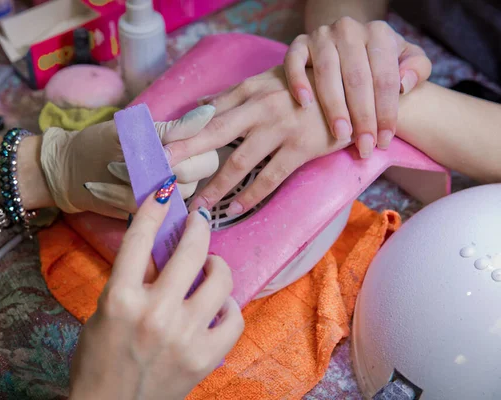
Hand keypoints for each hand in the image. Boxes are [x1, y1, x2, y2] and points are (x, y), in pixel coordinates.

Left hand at [40, 105, 219, 218]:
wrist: (68, 171)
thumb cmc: (99, 144)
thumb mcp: (131, 131)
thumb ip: (170, 130)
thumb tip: (208, 113)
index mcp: (181, 144)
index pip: (208, 148)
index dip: (188, 150)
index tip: (161, 150)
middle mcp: (181, 170)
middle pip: (200, 174)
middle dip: (167, 170)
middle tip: (135, 162)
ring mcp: (166, 194)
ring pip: (178, 195)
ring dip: (142, 184)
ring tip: (114, 171)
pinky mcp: (150, 214)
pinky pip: (151, 210)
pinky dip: (124, 198)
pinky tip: (105, 188)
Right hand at [69, 193, 243, 399]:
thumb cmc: (99, 360)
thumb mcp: (103, 312)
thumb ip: (132, 280)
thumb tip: (160, 247)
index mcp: (119, 299)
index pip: (139, 239)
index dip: (154, 208)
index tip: (166, 190)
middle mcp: (154, 313)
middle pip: (189, 251)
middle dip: (199, 227)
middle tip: (201, 221)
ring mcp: (184, 336)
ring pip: (219, 280)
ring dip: (218, 265)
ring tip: (213, 266)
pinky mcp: (205, 357)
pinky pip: (234, 317)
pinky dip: (228, 307)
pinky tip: (218, 305)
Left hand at [166, 66, 350, 215]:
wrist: (353, 90)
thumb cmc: (305, 86)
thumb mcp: (268, 80)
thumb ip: (234, 95)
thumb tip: (199, 105)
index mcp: (250, 89)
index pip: (208, 112)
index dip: (183, 130)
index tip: (159, 146)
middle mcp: (260, 107)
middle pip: (214, 132)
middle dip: (185, 152)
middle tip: (162, 170)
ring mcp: (280, 128)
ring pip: (239, 162)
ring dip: (216, 186)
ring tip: (198, 206)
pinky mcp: (301, 147)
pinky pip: (270, 177)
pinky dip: (251, 195)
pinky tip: (235, 208)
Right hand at [284, 17, 430, 155]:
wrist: (346, 39)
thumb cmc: (378, 59)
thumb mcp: (405, 57)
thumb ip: (417, 69)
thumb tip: (404, 86)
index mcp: (379, 33)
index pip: (385, 77)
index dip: (386, 112)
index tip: (384, 141)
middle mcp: (349, 30)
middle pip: (357, 78)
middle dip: (362, 116)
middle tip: (363, 146)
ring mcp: (322, 35)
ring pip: (327, 73)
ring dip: (334, 107)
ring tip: (340, 135)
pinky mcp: (299, 43)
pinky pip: (294, 62)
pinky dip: (298, 82)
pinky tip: (304, 105)